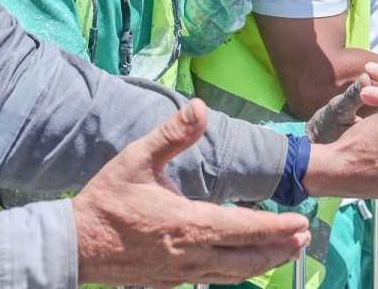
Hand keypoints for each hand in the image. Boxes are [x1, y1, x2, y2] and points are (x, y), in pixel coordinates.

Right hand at [73, 99, 309, 285]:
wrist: (73, 246)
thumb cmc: (106, 201)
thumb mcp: (136, 159)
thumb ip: (172, 134)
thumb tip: (199, 106)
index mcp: (189, 224)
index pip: (245, 229)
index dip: (276, 228)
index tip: (300, 223)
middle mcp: (191, 255)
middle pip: (247, 258)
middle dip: (279, 248)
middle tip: (304, 238)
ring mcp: (180, 274)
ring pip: (232, 273)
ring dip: (263, 263)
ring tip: (286, 253)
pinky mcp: (169, 282)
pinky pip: (211, 279)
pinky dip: (234, 272)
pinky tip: (241, 265)